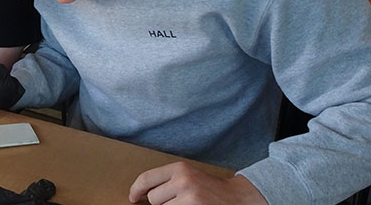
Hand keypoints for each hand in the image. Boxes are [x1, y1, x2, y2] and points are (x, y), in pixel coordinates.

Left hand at [128, 162, 267, 204]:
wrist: (238, 198)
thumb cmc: (210, 188)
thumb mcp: (188, 176)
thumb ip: (167, 181)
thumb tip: (140, 194)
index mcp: (180, 169)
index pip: (146, 178)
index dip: (135, 190)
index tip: (132, 197)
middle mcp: (183, 181)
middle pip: (153, 199)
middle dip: (161, 203)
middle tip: (180, 200)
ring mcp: (190, 198)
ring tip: (187, 204)